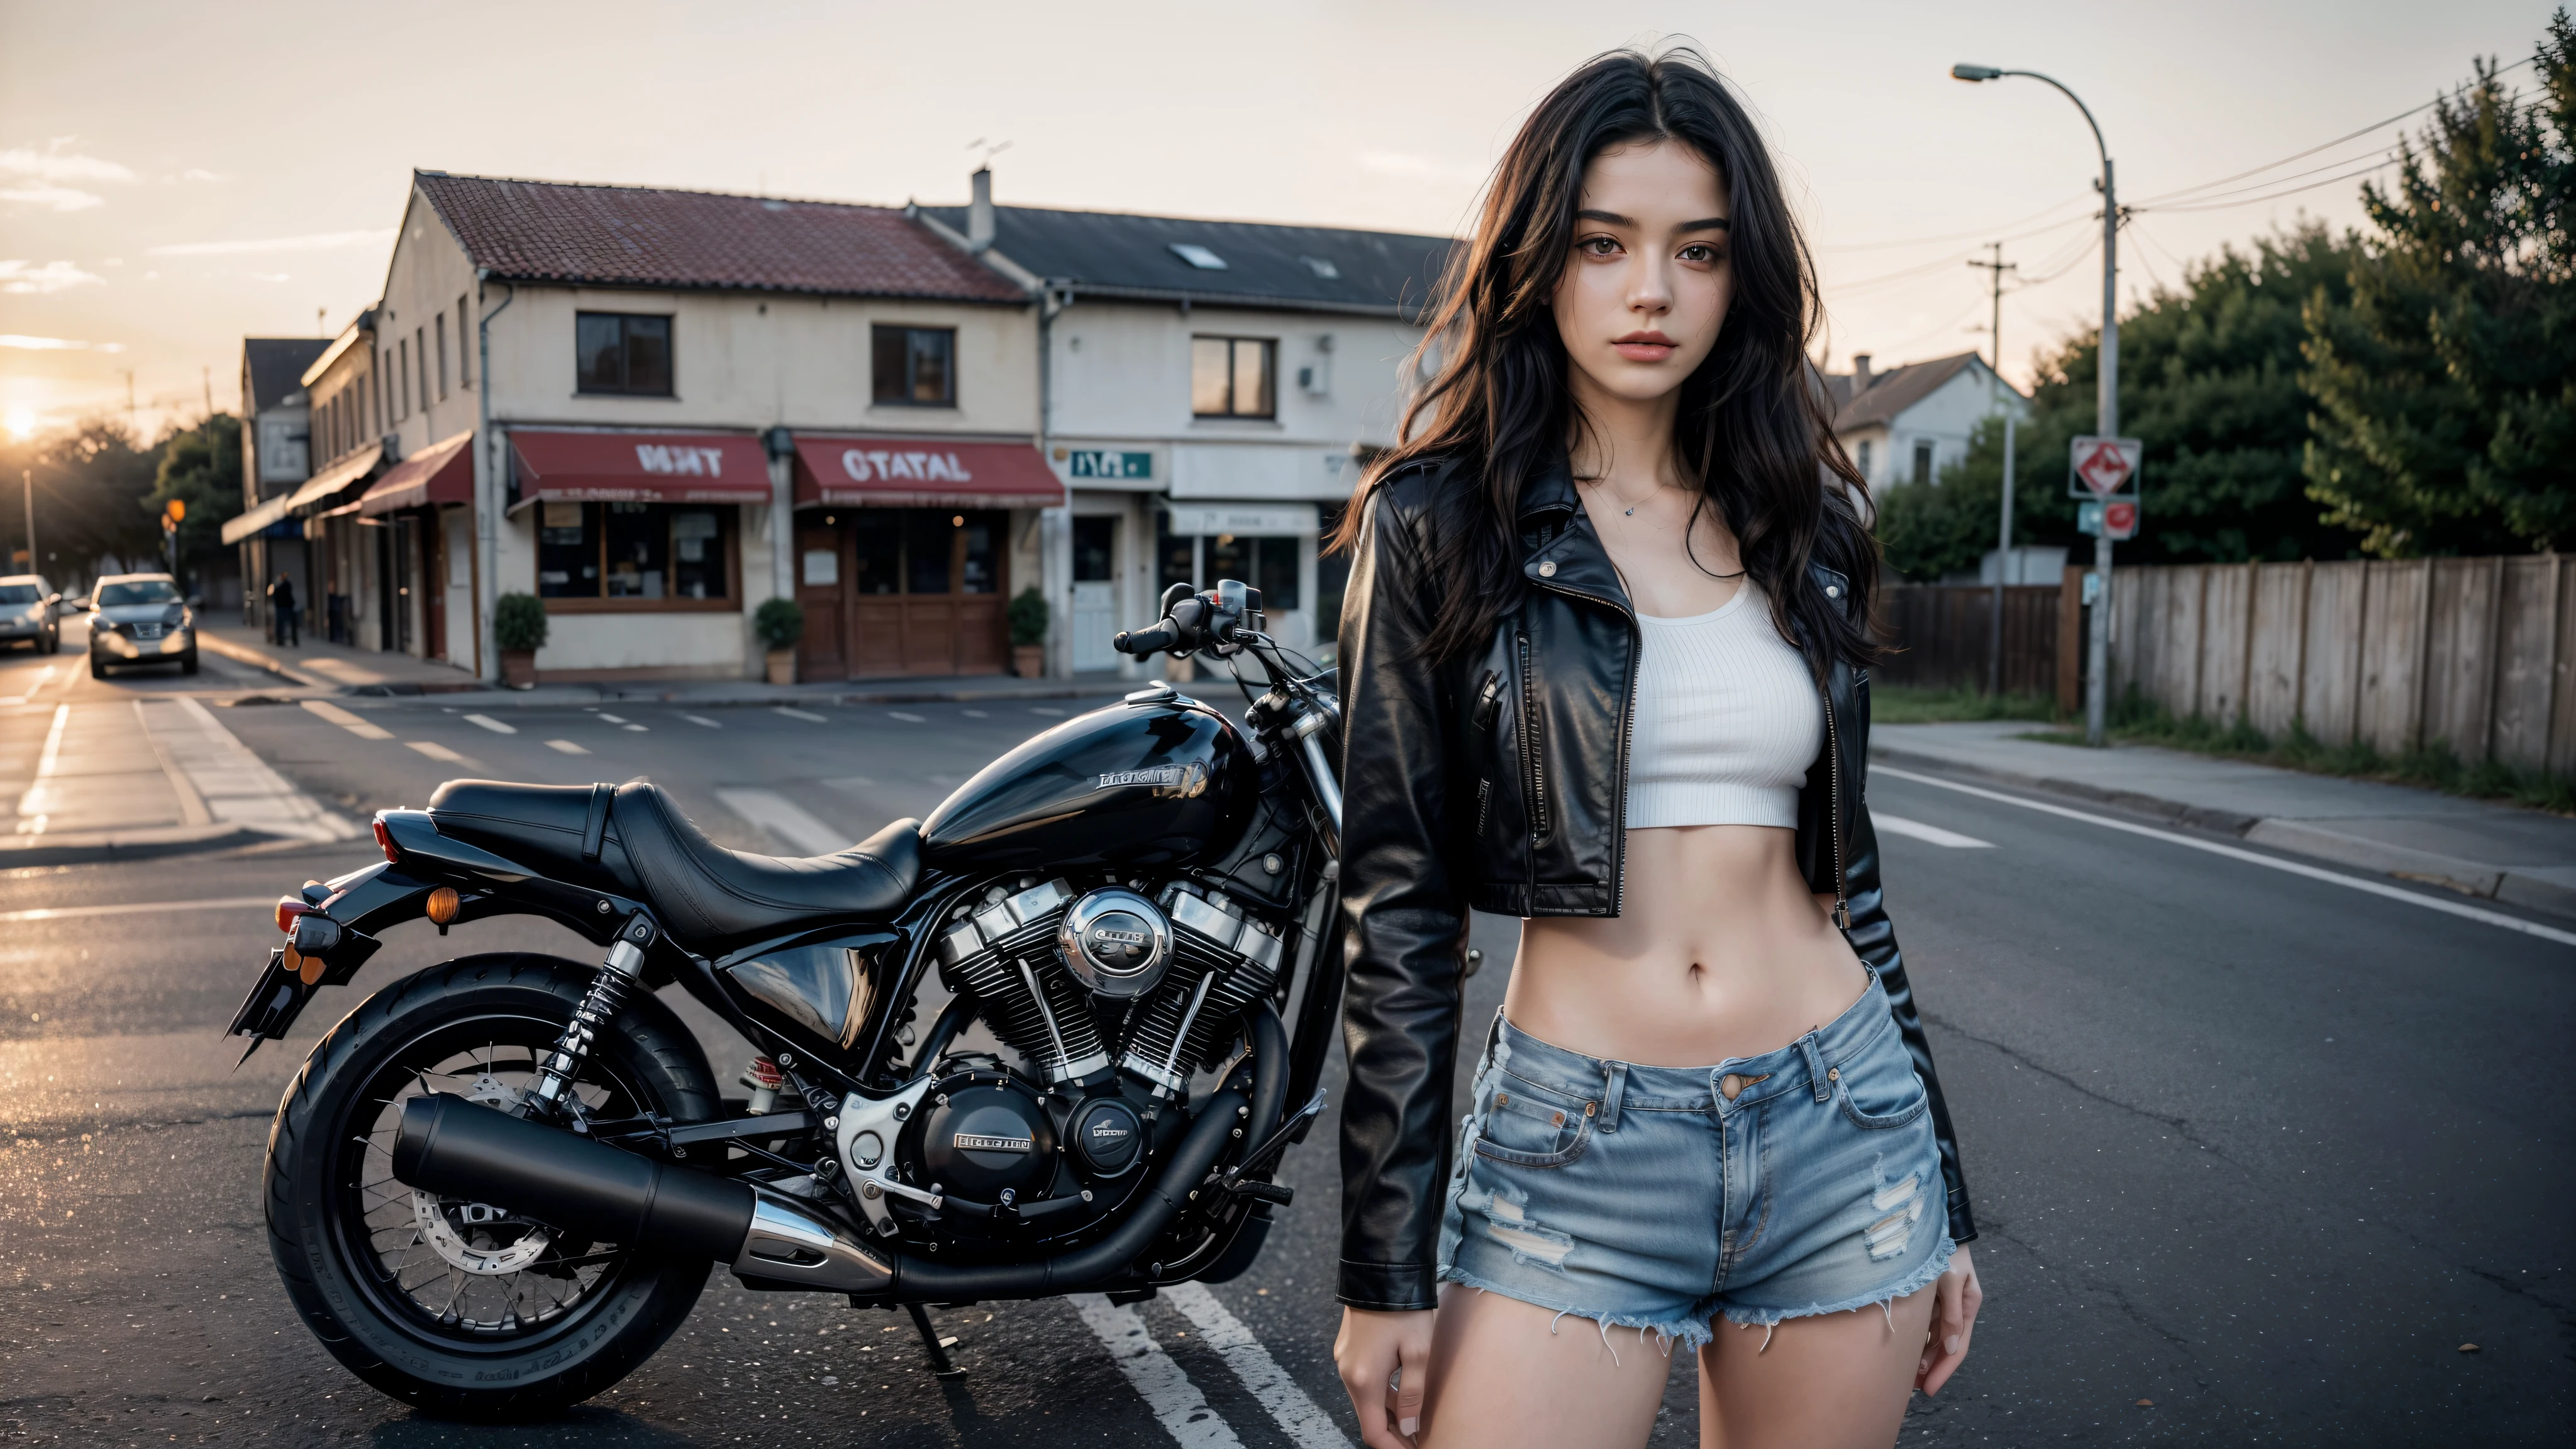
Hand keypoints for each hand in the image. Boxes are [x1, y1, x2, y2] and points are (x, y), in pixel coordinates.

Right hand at [1334, 1306, 1435, 1447]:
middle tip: (1418, 1438)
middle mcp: (1346, 1372)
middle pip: (1367, 1417)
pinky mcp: (1347, 1348)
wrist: (1382, 1269)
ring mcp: (1344, 1359)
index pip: (1373, 1432)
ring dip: (1388, 1412)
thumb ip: (1413, 1396)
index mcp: (1363, 1379)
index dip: (1393, 1448)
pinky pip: (1363, 1381)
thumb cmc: (1404, 1310)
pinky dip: (1381, 1393)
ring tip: (1415, 1417)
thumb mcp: (1418, 1354)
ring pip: (1366, 1399)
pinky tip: (1401, 1391)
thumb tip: (1409, 1428)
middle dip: (1392, 1432)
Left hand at [1915, 1243, 1981, 1395]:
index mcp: (1969, 1307)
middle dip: (1932, 1369)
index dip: (1944, 1370)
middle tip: (1914, 1388)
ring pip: (1934, 1339)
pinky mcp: (1931, 1297)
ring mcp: (1945, 1304)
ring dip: (1923, 1358)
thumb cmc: (1944, 1249)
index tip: (1930, 1389)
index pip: (1957, 1348)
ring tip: (1908, 1376)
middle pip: (1946, 1348)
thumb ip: (1952, 1314)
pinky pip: (1925, 1325)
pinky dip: (1918, 1340)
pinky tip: (1906, 1351)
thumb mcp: (1950, 1280)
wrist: (1935, 1223)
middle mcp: (1958, 1309)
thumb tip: (1951, 1348)